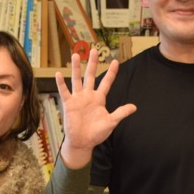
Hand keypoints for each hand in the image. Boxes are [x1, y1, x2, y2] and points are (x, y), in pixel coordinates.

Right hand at [55, 49, 136, 168]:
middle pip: (91, 76)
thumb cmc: (96, 133)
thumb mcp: (111, 122)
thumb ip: (121, 113)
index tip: (115, 61)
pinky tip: (59, 74)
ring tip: (76, 55)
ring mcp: (78, 99)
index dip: (111, 72)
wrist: (82, 142)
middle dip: (93, 63)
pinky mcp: (69, 104)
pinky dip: (61, 83)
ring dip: (76, 68)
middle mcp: (88, 96)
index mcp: (99, 99)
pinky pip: (64, 91)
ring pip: (77, 80)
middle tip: (94, 50)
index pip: (107, 82)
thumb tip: (134, 107)